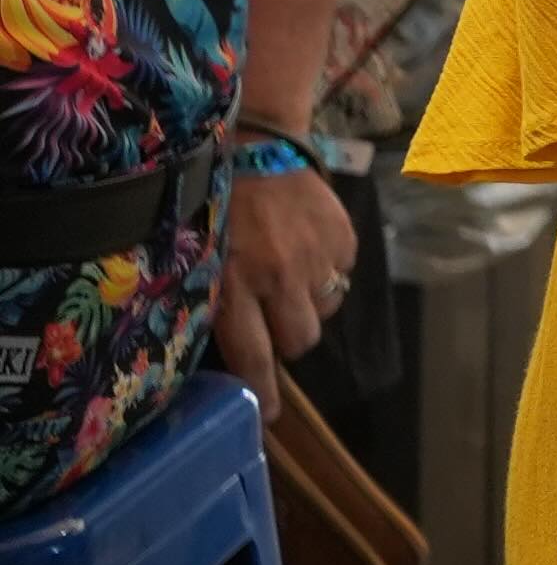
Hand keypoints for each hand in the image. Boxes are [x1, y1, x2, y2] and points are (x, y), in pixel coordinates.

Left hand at [208, 153, 355, 386]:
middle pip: (301, 341)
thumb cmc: (217, 209)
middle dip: (289, 338)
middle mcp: (280, 280)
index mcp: (237, 288)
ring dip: (309, 303)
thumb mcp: (204, 261)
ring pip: (325, 311)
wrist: (257, 147)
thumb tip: (238, 347)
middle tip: (276, 318)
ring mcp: (317, 259)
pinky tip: (307, 247)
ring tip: (291, 276)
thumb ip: (222, 303)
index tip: (269, 417)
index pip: (256, 357)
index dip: (265, 393)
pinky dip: (327, 270)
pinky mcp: (343, 240)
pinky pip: (342, 275)